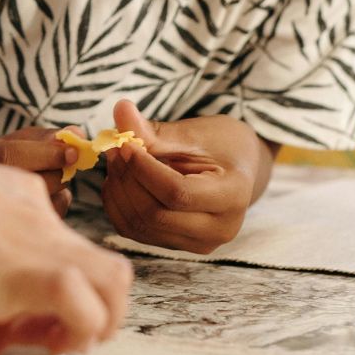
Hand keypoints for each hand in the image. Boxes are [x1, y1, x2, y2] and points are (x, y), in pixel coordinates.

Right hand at [0, 138, 131, 352]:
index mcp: (13, 197)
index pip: (61, 244)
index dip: (53, 288)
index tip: (19, 315)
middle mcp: (34, 213)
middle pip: (101, 262)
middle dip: (92, 308)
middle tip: (48, 334)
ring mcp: (37, 239)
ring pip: (115, 282)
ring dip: (97, 322)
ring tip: (53, 341)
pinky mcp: (31, 270)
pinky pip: (88, 308)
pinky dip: (75, 334)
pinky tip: (37, 342)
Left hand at [99, 101, 265, 254]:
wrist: (238, 169)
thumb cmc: (221, 146)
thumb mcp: (193, 134)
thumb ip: (156, 131)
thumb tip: (119, 109)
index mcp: (232, 196)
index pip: (176, 192)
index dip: (142, 169)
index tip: (124, 144)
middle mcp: (219, 229)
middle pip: (154, 214)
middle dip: (127, 179)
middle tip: (115, 149)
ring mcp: (198, 243)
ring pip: (140, 226)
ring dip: (118, 192)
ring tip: (117, 161)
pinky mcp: (178, 246)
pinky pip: (135, 232)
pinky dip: (118, 206)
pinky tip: (120, 181)